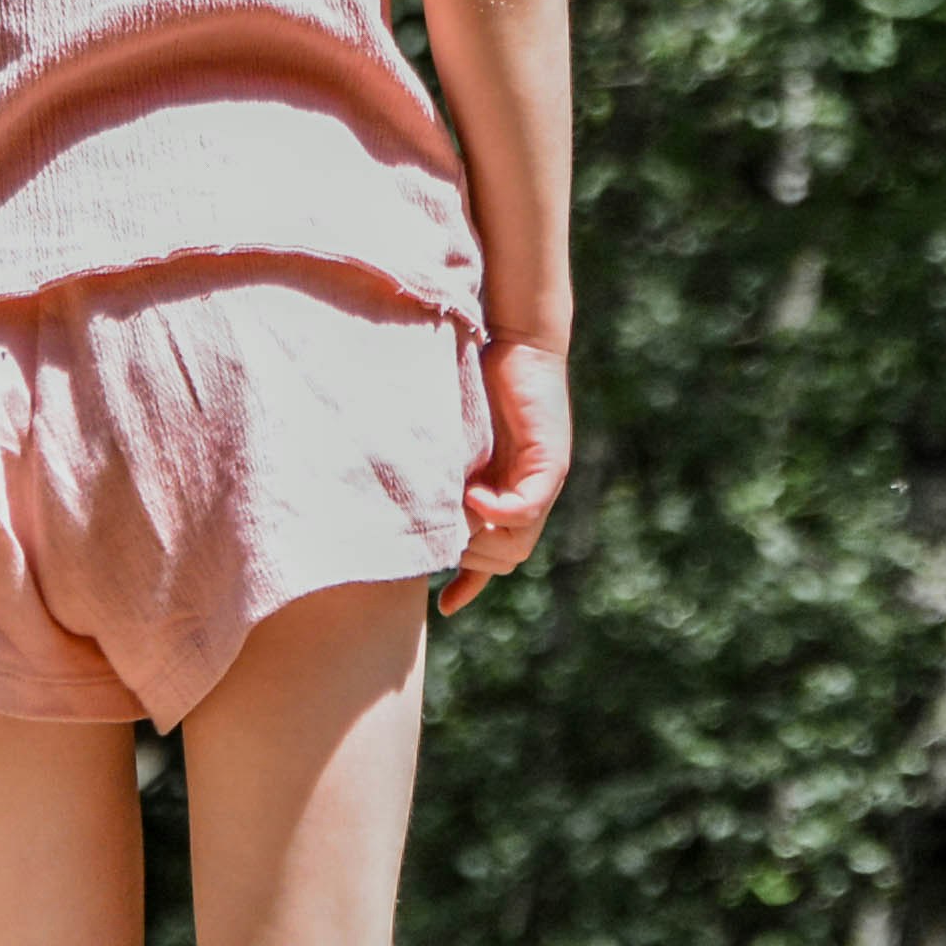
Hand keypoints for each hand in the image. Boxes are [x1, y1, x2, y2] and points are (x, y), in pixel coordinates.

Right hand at [441, 336, 572, 614]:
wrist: (516, 338)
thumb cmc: (474, 382)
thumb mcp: (450, 442)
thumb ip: (438, 475)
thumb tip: (395, 503)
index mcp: (502, 497)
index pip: (493, 561)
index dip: (469, 586)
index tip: (444, 607)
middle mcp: (526, 497)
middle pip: (502, 561)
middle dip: (469, 560)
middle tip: (442, 531)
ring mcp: (541, 483)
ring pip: (516, 545)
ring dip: (482, 540)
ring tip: (456, 513)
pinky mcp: (550, 464)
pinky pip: (527, 509)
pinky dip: (499, 513)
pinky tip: (475, 497)